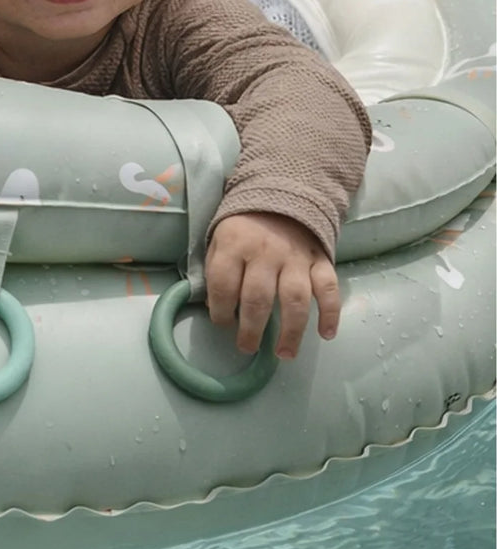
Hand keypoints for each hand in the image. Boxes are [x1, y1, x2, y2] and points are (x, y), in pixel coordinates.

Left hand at [205, 212, 339, 359]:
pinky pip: (329, 289)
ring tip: (284, 355)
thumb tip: (216, 308)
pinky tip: (326, 334)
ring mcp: (296, 257)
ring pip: (295, 299)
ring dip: (291, 331)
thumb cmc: (244, 227)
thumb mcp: (219, 238)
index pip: (223, 284)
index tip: (222, 324)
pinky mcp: (320, 260)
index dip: (220, 310)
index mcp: (235, 244)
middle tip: (246, 347)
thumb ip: (216, 270)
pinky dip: (331, 313)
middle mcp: (265, 252)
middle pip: (258, 298)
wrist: (281, 194)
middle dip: (251, 329)